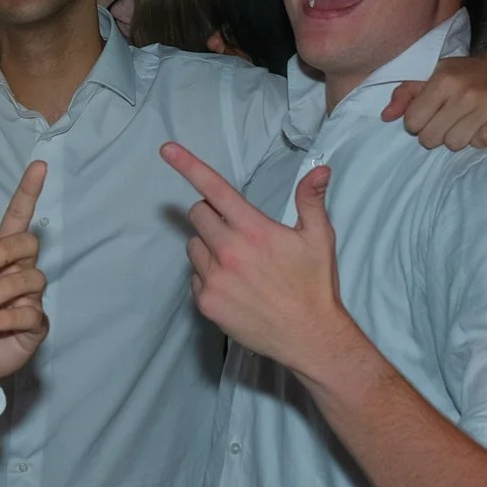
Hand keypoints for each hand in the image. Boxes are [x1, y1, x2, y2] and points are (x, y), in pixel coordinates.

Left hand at [0, 161, 50, 398]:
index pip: (18, 217)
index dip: (28, 192)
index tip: (38, 166)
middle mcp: (18, 272)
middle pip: (29, 244)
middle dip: (5, 253)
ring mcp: (29, 299)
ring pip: (32, 279)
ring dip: (4, 290)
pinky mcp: (35, 326)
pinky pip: (32, 314)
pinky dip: (7, 318)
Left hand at [162, 144, 353, 376]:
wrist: (310, 336)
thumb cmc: (315, 285)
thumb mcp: (319, 238)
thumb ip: (310, 201)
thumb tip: (319, 170)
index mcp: (254, 229)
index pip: (215, 189)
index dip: (188, 165)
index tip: (167, 149)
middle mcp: (229, 251)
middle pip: (197, 214)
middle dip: (212, 215)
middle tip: (236, 230)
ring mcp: (214, 278)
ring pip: (193, 246)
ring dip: (208, 246)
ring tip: (239, 263)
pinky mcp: (206, 302)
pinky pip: (195, 277)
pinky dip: (208, 276)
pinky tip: (235, 286)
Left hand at [383, 51, 486, 150]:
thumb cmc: (467, 75)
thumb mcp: (434, 75)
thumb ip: (406, 94)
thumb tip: (386, 116)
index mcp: (443, 80)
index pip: (413, 122)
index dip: (417, 123)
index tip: (428, 115)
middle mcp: (466, 93)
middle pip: (431, 138)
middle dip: (435, 134)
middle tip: (446, 121)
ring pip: (455, 144)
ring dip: (457, 138)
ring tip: (464, 122)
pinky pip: (480, 144)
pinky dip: (479, 138)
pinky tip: (483, 124)